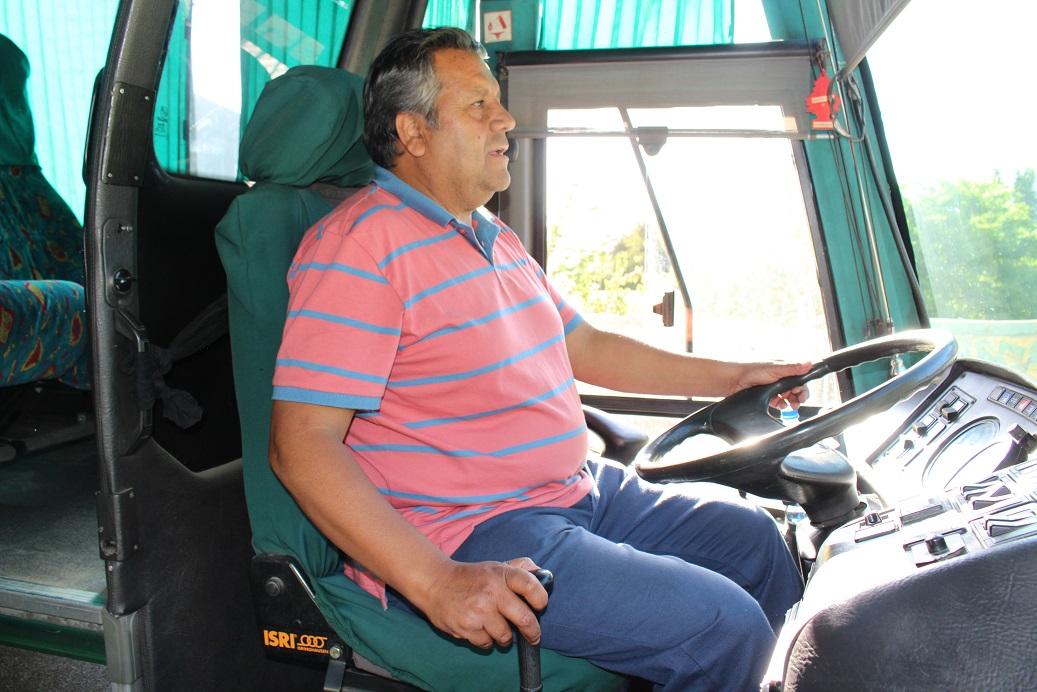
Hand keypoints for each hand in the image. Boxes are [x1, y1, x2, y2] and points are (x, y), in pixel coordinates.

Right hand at [417, 557, 548, 648]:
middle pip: (525, 619)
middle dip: (533, 632)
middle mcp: (492, 592)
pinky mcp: (466, 628)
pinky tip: (481, 629)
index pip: (531, 586)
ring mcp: (479, 611)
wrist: (435, 583)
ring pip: (506, 636)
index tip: (540, 606)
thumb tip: (545, 575)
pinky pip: (487, 643)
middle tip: (533, 636)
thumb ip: (520, 568)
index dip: (541, 599)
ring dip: (506, 637)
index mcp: (501, 574)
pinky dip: (487, 641)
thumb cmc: (471, 576)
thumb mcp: (495, 566)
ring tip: (499, 629)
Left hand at [731, 361, 812, 409]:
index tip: (801, 394)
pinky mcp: (767, 396)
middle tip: (798, 402)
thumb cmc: (752, 370)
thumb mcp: (775, 369)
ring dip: (791, 402)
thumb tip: (809, 363)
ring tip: (791, 406)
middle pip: (796, 389)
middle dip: (799, 396)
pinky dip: (781, 405)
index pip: (800, 379)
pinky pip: (779, 402)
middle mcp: (780, 378)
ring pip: (788, 397)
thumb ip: (792, 368)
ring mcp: (774, 388)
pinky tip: (780, 405)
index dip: (802, 387)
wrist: (734, 380)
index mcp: (784, 369)